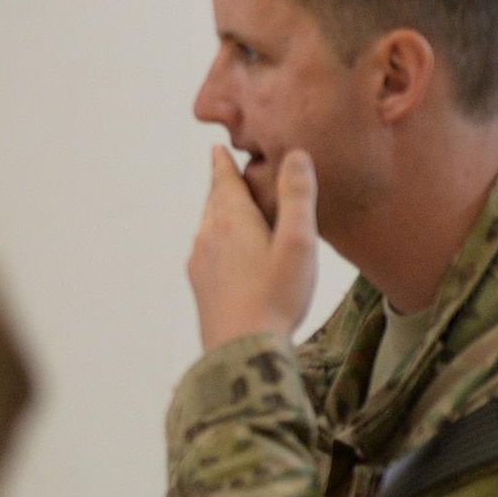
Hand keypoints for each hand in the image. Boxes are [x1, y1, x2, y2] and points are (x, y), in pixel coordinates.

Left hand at [187, 147, 318, 352]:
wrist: (241, 347)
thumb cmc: (276, 294)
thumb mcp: (298, 242)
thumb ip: (297, 198)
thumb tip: (295, 155)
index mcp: (231, 220)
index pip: (223, 181)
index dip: (222, 164)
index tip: (216, 148)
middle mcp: (208, 235)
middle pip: (213, 202)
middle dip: (220, 185)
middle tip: (222, 170)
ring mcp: (199, 261)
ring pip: (207, 226)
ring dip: (217, 211)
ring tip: (226, 206)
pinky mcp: (200, 285)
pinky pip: (206, 250)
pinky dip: (216, 238)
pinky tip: (223, 252)